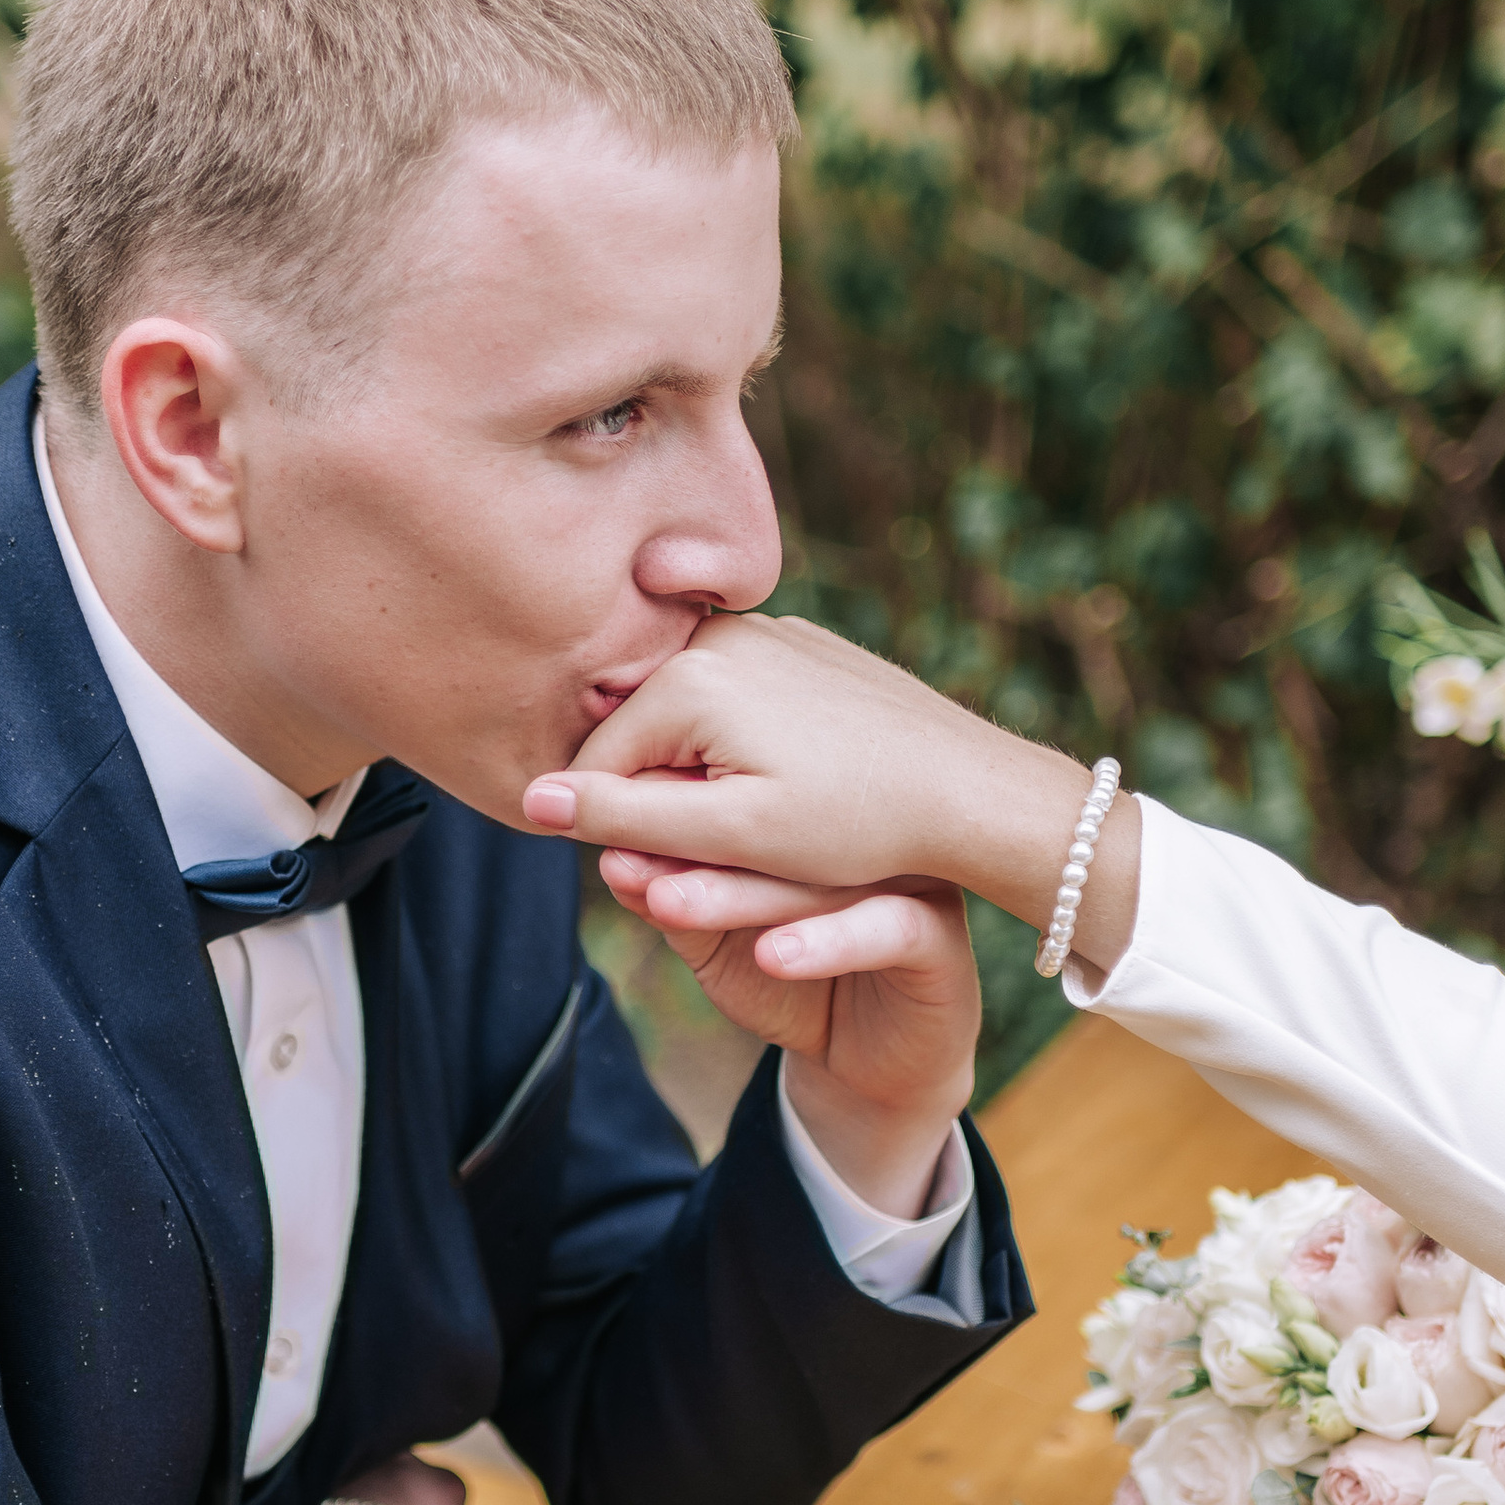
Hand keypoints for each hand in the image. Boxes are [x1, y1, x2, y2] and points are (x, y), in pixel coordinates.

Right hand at [522, 610, 1142, 976]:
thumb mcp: (732, 836)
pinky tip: (798, 783)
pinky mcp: (802, 644)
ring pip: (691, 719)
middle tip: (731, 854)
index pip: (598, 765)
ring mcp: (764, 631)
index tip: (672, 873)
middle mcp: (717, 635)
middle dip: (666, 799)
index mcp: (687, 678)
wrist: (970, 788)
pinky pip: (741, 698)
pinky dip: (747, 744)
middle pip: (642, 735)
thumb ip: (625, 816)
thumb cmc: (856, 822)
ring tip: (772, 824)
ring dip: (705, 774)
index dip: (620, 832)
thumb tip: (534, 799)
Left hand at [595, 840, 977, 1216]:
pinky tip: (774, 955)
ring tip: (672, 907)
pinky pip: (887, 928)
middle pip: (767, 833)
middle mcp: (860, 836)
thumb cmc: (790, 983)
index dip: (662, 814)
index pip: (733, 803)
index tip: (590, 823)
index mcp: (810, 819)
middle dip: (686, 851)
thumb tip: (611, 859)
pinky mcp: (939, 934)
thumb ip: (677, 907)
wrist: (872, 1063)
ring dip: (740, 894)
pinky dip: (828, 942)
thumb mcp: (718, 947)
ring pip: (819, 878)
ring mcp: (907, 877)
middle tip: (620, 859)